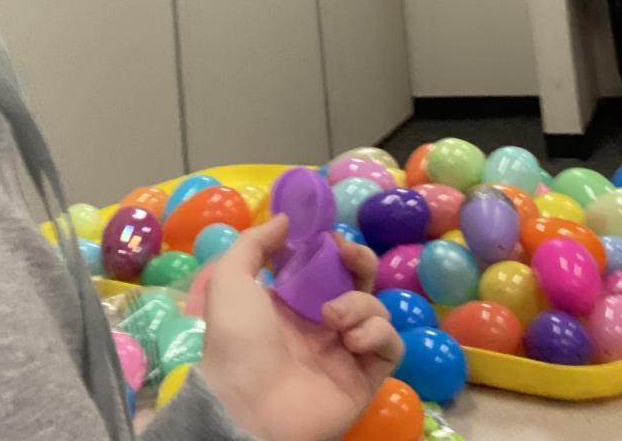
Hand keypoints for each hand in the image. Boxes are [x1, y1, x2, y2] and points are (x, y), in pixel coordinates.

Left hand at [199, 215, 402, 440]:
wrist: (247, 402)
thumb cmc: (236, 338)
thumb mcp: (230, 279)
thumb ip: (255, 243)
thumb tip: (286, 219)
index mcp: (293, 303)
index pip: (327, 267)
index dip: (334, 248)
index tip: (330, 238)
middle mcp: (322, 324)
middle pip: (360, 283)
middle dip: (360, 261)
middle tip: (347, 257)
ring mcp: (345, 352)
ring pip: (377, 311)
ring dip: (361, 304)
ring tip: (333, 319)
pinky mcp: (365, 378)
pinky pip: (390, 346)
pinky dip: (378, 335)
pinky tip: (352, 340)